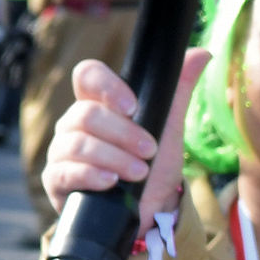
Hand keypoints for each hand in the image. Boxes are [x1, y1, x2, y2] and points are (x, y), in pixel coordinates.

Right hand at [42, 49, 208, 221]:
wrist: (152, 208)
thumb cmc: (154, 162)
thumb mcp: (170, 125)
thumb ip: (179, 88)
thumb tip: (202, 52)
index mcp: (98, 103)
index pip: (88, 75)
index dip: (107, 85)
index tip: (133, 106)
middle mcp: (74, 124)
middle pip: (86, 114)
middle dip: (124, 134)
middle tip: (151, 150)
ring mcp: (62, 152)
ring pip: (78, 144)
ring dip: (114, 158)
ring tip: (140, 172)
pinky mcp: (57, 180)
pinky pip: (64, 172)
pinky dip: (91, 175)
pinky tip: (111, 182)